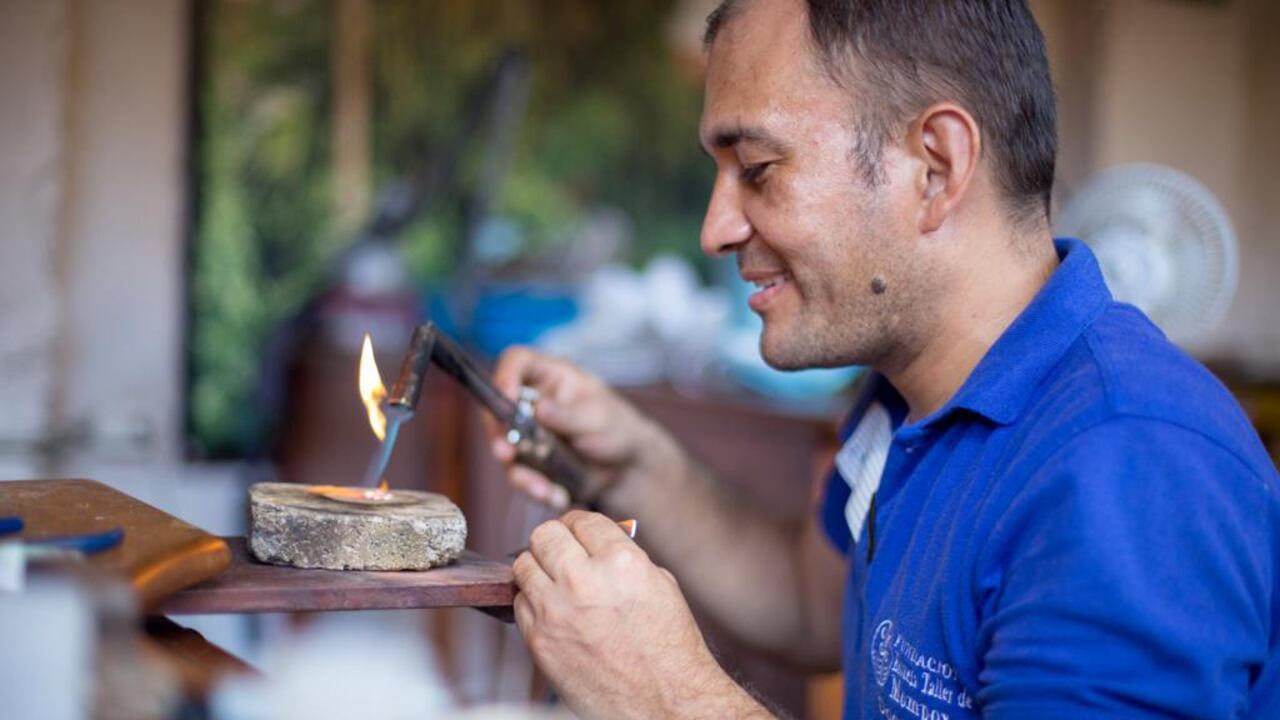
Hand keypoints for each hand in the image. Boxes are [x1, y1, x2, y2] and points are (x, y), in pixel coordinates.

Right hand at [487, 347, 673, 507]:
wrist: (628, 469)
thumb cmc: (618, 429)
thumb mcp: (599, 417)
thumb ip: (569, 414)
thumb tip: (538, 408)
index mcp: (552, 377)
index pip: (517, 361)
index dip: (505, 374)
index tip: (505, 396)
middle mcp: (532, 402)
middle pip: (498, 407)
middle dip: (498, 433)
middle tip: (506, 453)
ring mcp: (528, 433)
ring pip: (505, 447)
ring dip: (518, 471)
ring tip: (541, 488)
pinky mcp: (529, 461)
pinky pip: (520, 475)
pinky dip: (534, 488)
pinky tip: (556, 496)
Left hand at [513, 511, 750, 718]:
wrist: (663, 702)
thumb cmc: (668, 648)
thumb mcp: (660, 586)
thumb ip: (625, 558)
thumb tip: (598, 544)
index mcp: (620, 562)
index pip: (582, 520)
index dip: (579, 524)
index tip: (577, 530)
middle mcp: (583, 581)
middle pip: (544, 535)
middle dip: (554, 539)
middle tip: (561, 549)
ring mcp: (555, 611)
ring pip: (522, 565)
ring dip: (538, 568)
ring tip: (553, 578)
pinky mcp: (538, 640)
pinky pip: (519, 602)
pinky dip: (532, 600)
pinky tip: (551, 609)